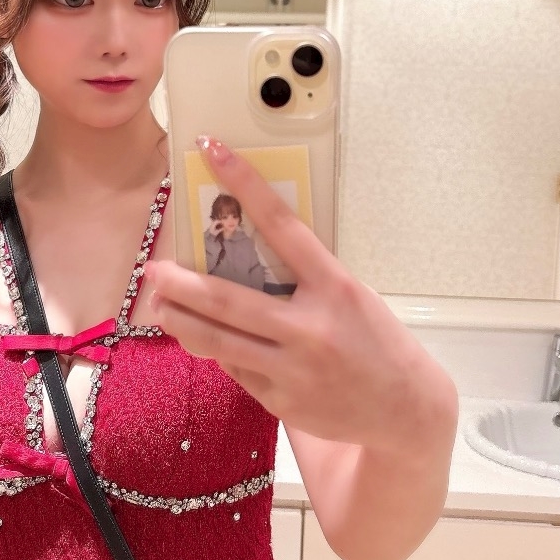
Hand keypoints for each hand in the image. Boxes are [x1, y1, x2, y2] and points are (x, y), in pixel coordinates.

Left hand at [146, 137, 447, 450]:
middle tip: (154, 271)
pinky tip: (210, 343)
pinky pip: (237, 371)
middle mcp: (310, 327)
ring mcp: (292, 368)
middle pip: (227, 299)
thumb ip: (302, 281)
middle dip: (180, 284)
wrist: (405, 407)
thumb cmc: (375, 342)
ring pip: (218, 341)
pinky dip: (220, 353)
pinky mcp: (281, 400)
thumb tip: (240, 267)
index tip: (214, 151)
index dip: (245, 184)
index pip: (281, 225)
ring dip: (180, 321)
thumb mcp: (349, 297)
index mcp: (333, 287)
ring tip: (159, 307)